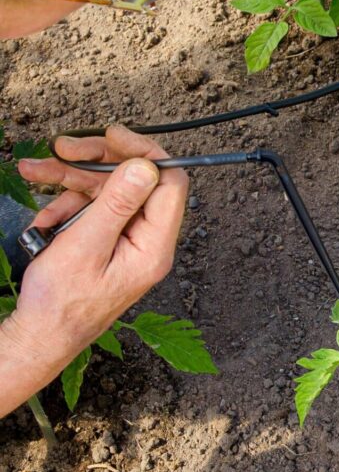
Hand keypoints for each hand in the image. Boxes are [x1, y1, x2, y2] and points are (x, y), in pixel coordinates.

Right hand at [12, 126, 186, 360]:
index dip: (144, 153)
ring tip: (36, 171)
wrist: (41, 336)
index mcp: (154, 246)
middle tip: (63, 147)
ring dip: (71, 180)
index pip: (169, 183)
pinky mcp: (108, 244)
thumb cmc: (62, 304)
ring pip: (108, 192)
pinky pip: (94, 210)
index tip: (112, 136)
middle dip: (97, 161)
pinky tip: (44, 216)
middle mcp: (148, 242)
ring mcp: (128, 242)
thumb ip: (116, 204)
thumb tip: (145, 167)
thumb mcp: (85, 246)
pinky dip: (67, 206)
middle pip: (136, 181)